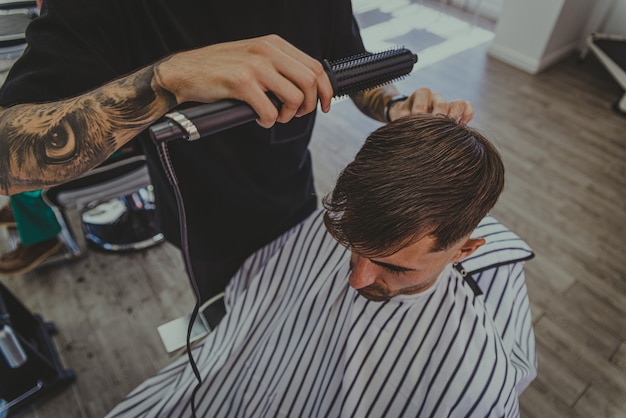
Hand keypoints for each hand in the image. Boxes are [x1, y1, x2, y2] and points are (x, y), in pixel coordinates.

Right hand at [155, 34, 333, 127]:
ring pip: (293, 97)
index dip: (325, 90)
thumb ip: (278, 67)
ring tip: (275, 117)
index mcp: (273, 44)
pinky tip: (258, 119)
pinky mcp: (241, 83)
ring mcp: (254, 66)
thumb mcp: (253, 58)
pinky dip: (268, 121)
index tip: (325, 105)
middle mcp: (267, 51)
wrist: (184, 72)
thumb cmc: (219, 69)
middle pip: (309, 81)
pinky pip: (269, 110)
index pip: (315, 66)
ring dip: (288, 115)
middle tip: (296, 114)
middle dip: (309, 105)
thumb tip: (304, 88)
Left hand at [388, 87, 473, 124]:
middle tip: (433, 132)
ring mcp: (446, 102)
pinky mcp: (454, 109)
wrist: (407, 115)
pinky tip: (461, 125)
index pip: (423, 105)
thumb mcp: (400, 118)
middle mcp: (435, 96)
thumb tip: (412, 132)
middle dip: (438, 120)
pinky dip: (467, 115)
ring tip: (448, 130)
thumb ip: (404, 121)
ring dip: (454, 118)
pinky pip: (467, 107)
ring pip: (458, 104)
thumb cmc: (403, 117)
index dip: (419, 117)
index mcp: (420, 94)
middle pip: (442, 105)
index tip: (415, 126)